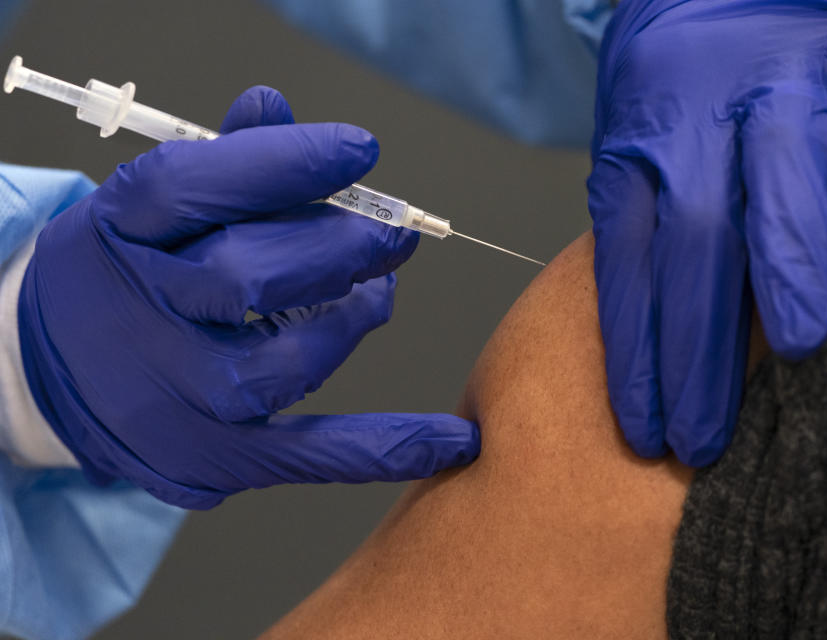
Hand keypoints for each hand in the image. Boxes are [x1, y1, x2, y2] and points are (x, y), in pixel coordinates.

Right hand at [18, 86, 478, 508]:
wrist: (52, 373)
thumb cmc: (125, 272)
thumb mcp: (147, 207)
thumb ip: (218, 160)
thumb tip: (275, 106)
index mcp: (120, 232)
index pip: (194, 187)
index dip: (284, 164)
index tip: (360, 150)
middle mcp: (141, 316)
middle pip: (248, 275)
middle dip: (340, 247)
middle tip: (392, 232)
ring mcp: (176, 396)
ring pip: (285, 364)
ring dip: (352, 322)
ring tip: (376, 296)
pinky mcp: (213, 456)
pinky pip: (308, 455)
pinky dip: (385, 447)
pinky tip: (451, 441)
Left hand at [588, 1, 826, 465]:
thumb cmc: (671, 94)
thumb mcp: (632, 155)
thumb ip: (644, 228)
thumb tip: (652, 342)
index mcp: (639, 153)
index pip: (629, 267)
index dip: (637, 352)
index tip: (647, 431)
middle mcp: (700, 120)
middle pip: (694, 240)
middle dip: (698, 344)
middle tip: (705, 434)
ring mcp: (776, 76)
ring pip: (782, 165)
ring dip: (788, 254)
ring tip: (795, 344)